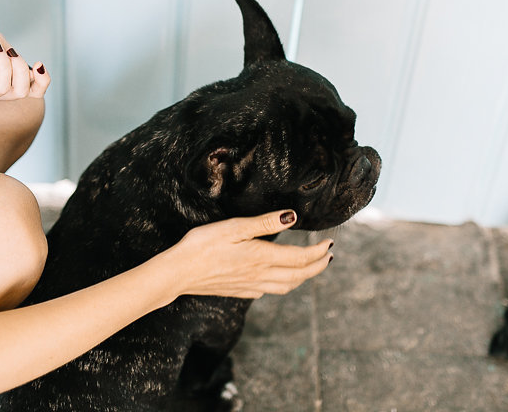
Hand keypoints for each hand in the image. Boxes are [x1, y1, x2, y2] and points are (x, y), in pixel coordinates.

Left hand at [0, 22, 50, 103]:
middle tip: (8, 53)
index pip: (32, 91)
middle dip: (21, 70)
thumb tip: (23, 64)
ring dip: (4, 66)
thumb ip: (11, 54)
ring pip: (3, 89)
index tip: (38, 64)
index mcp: (3, 79)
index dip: (42, 81)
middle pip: (21, 92)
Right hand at [167, 211, 333, 298]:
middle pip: (299, 275)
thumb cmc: (202, 245)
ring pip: (287, 286)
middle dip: (318, 266)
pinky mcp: (240, 291)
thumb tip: (292, 216)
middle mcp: (260, 275)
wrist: (177, 273)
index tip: (329, 242)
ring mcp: (250, 286)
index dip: (319, 251)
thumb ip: (264, 223)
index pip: (301, 258)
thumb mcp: (233, 227)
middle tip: (329, 256)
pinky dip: (285, 284)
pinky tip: (280, 277)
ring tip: (312, 267)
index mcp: (261, 257)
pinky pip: (270, 290)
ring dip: (304, 277)